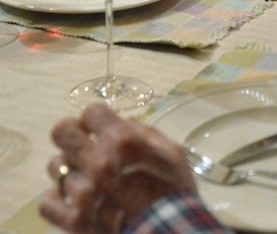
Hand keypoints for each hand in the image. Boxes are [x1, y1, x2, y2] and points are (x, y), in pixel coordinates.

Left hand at [39, 104, 195, 232]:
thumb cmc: (174, 192)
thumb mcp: (171, 153)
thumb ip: (145, 133)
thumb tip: (124, 123)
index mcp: (122, 142)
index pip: (90, 111)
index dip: (96, 117)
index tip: (102, 126)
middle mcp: (97, 162)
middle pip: (62, 132)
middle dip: (72, 132)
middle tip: (84, 142)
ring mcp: (82, 193)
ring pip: (55, 167)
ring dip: (69, 168)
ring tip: (84, 176)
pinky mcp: (73, 221)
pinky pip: (47, 202)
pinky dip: (58, 199)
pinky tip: (73, 199)